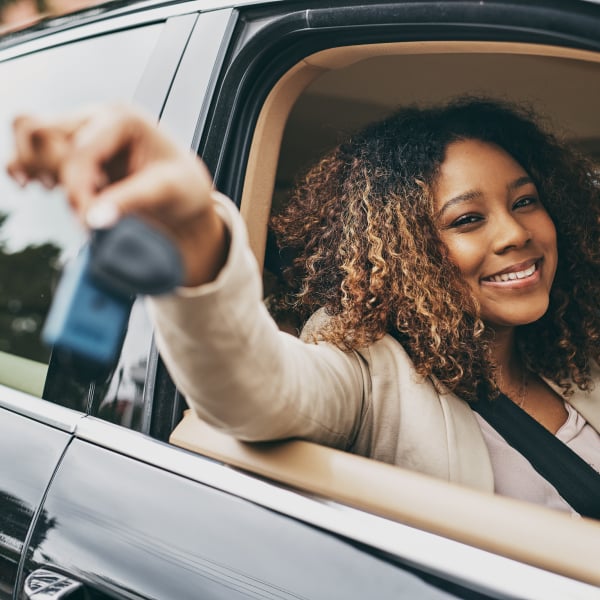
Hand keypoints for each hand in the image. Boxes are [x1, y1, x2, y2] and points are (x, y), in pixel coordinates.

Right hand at [6, 104, 227, 286]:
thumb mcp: (166, 192)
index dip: (77, 191)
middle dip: (53, 174)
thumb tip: (92, 220)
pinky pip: (32, 148)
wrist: (185, 192)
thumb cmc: (182, 186)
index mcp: (123, 119)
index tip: (89, 223)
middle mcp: (97, 117)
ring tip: (53, 190)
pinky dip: (29, 167)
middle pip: (40, 131)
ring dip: (34, 167)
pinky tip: (43, 186)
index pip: (78, 151)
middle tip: (80, 205)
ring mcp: (81, 129)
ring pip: (29, 133)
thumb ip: (129, 202)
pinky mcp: (72, 147)